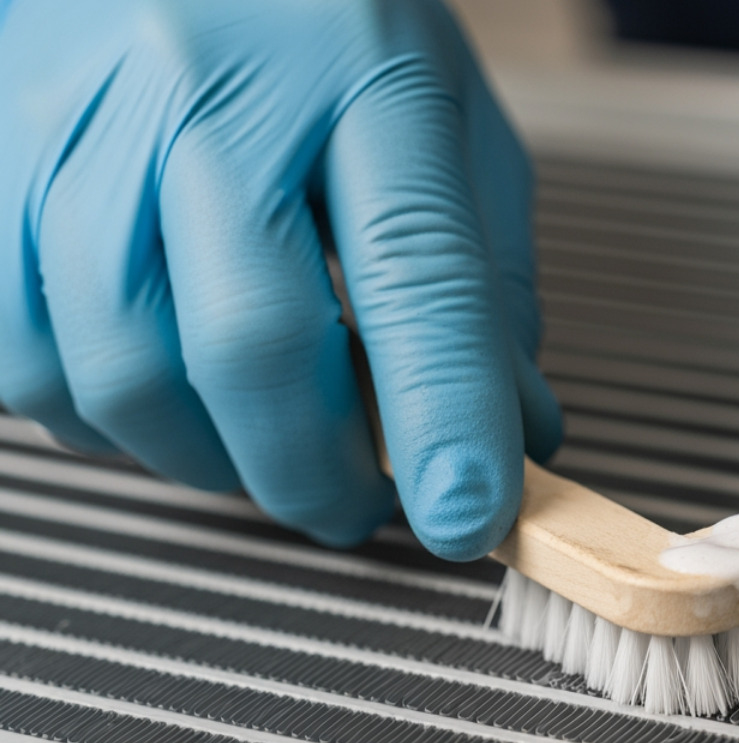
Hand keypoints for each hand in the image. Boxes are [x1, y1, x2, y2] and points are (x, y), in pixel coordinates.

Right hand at [0, 0, 561, 558]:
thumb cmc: (314, 26)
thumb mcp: (440, 117)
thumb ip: (482, 278)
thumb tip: (511, 435)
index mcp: (358, 75)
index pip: (416, 274)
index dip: (445, 420)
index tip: (467, 519)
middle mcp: (205, 89)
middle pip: (252, 343)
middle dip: (314, 472)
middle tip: (357, 505)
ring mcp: (73, 123)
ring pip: (124, 372)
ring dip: (208, 459)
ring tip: (259, 445)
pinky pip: (23, 361)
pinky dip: (102, 422)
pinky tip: (160, 390)